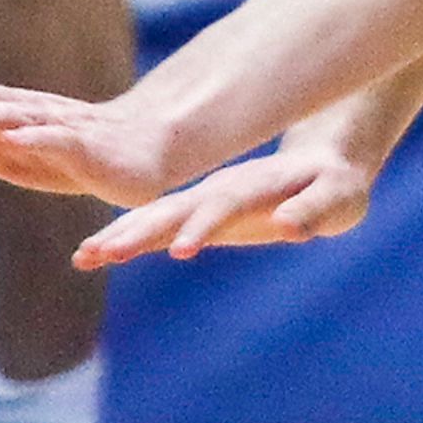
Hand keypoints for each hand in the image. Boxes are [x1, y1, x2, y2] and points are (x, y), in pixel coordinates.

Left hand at [0, 79, 185, 207]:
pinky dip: (36, 137)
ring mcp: (59, 126)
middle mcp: (28, 112)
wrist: (143, 152)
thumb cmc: (67, 153)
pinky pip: (59, 139)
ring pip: (14, 115)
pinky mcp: (87, 147)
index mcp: (6, 114)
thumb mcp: (1, 149)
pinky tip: (13, 138)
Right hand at [75, 146, 374, 269]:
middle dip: (141, 231)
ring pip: (156, 216)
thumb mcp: (338, 198)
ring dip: (121, 235)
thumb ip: (314, 210)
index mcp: (255, 184)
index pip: (225, 205)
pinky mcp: (196, 214)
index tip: (180, 251)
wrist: (323, 164)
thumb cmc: (337, 186)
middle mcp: (220, 188)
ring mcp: (204, 199)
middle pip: (175, 209)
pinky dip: (123, 238)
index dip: (203, 226)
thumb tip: (291, 227)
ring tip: (84, 258)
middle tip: (103, 254)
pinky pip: (154, 227)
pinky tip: (89, 256)